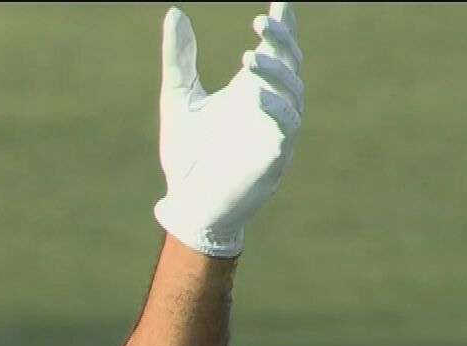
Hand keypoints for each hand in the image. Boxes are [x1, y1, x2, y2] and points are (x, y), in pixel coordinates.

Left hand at [153, 2, 303, 257]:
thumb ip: (179, 59)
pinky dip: (275, 108)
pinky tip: (254, 94)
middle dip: (282, 40)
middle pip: (290, 63)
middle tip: (262, 21)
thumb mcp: (177, 98)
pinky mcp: (274, 156)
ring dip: (276, 72)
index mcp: (251, 90)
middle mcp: (269, 105)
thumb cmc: (187, 156)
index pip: (275, 51)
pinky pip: (285, 126)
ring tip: (250, 56)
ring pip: (292, 91)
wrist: (187, 204)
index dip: (282, 27)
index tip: (280, 2)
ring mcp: (275, 130)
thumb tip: (175, 12)